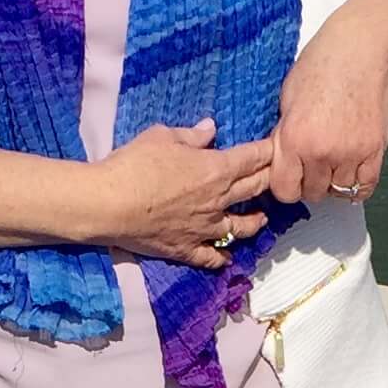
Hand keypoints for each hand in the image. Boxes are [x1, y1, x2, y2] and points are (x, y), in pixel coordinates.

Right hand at [93, 120, 273, 270]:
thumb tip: (211, 129)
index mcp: (216, 169)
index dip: (269, 151)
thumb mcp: (162, 137)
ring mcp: (205, 228)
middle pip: (255, 189)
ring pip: (241, 227)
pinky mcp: (186, 249)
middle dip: (270, 180)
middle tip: (278, 177)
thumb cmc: (134, 164)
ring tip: (261, 218)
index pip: (254, 157)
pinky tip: (228, 258)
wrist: (109, 204)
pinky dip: (222, 258)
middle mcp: (218, 200)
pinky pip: (211, 257)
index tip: (278, 147)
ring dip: (255, 221)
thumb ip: (192, 135)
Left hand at [270, 23, 387, 204]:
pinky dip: (357, 184)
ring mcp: (351, 154)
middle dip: (309, 182)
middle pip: (313, 193)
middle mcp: (321, 153)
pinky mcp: (376, 149)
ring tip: (333, 162)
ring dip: (334, 181)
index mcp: (293, 139)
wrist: (360, 47)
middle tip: (312, 163)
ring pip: (339, 192)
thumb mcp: (287, 99)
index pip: (284, 190)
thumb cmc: (319, 64)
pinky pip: (366, 186)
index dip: (285, 185)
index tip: (289, 175)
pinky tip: (351, 170)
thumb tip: (282, 160)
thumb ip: (283, 134)